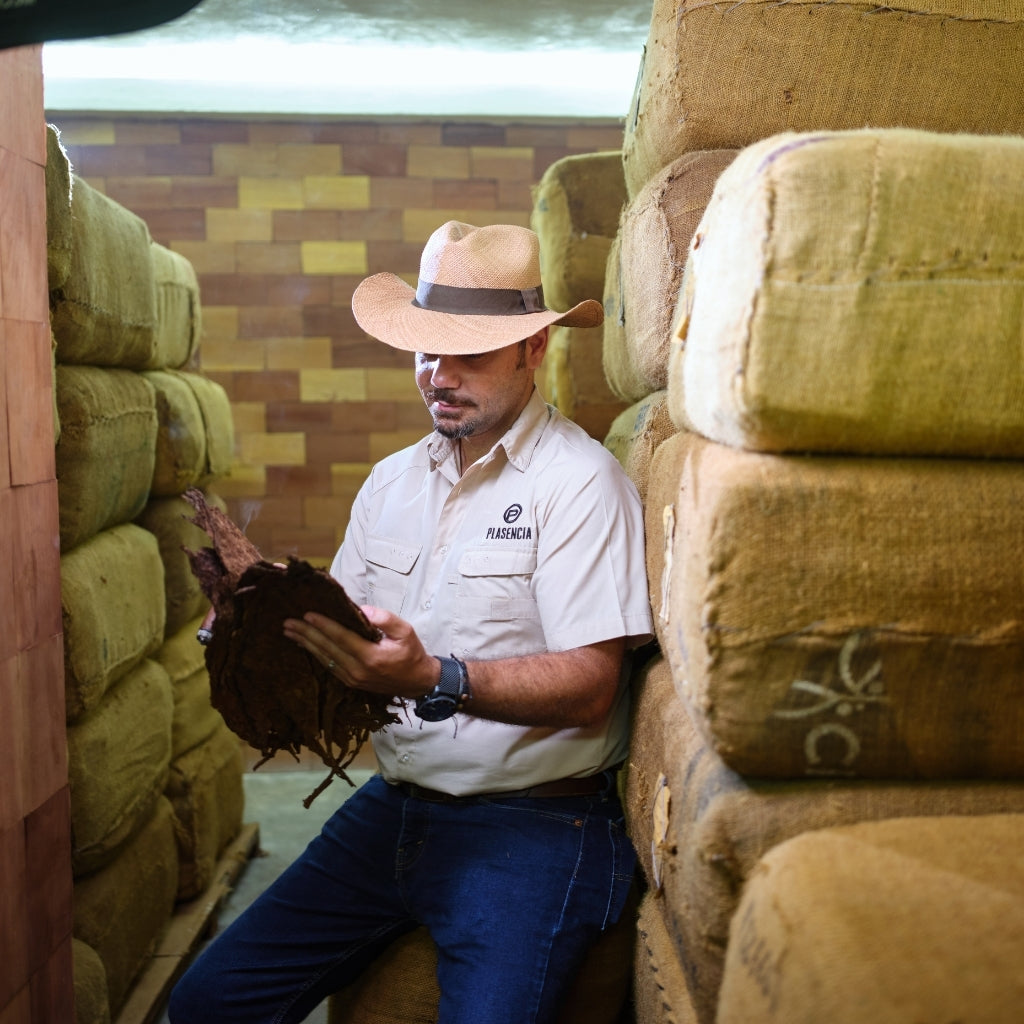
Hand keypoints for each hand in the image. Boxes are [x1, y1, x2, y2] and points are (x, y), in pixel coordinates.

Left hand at [282, 605, 439, 699]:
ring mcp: (352, 679)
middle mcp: (358, 670)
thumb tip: (362, 610)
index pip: (342, 638)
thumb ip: (385, 619)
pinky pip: (329, 666)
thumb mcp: (406, 631)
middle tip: (288, 622)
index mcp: (371, 656)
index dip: (323, 625)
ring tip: (290, 632)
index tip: (307, 614)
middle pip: (327, 649)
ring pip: (324, 659)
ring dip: (306, 644)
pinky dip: (316, 654)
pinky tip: (306, 645)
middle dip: (306, 634)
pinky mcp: (351, 682)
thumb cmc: (412, 654)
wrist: (417, 682)